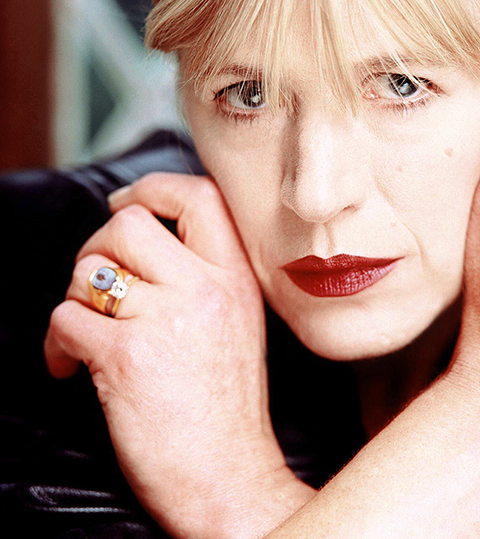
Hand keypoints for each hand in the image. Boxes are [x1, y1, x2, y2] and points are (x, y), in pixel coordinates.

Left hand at [44, 174, 308, 537]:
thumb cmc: (228, 405)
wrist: (229, 477)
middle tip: (96, 281)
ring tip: (85, 331)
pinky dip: (56, 344)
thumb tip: (141, 240)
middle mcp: (205, 289)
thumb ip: (202, 276)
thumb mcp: (238, 322)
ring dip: (75, 297)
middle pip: (129, 223)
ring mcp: (167, 320)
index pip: (199, 196)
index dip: (153, 187)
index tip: (127, 202)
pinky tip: (71, 367)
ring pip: (90, 270)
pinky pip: (65, 319)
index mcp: (237, 278)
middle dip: (97, 245)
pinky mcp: (127, 358)